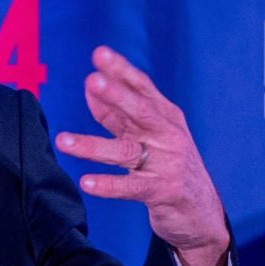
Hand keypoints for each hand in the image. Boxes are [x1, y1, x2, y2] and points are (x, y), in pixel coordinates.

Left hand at [54, 46, 231, 265]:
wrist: (201, 211)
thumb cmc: (168, 166)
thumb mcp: (146, 135)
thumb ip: (118, 114)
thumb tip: (90, 85)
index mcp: (165, 116)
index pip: (142, 87)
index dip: (121, 70)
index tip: (99, 54)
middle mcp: (168, 135)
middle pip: (140, 111)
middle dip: (117, 94)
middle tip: (93, 79)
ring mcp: (168, 163)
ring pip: (125, 150)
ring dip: (92, 145)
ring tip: (63, 141)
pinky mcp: (164, 191)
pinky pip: (131, 187)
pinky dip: (108, 185)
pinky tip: (86, 182)